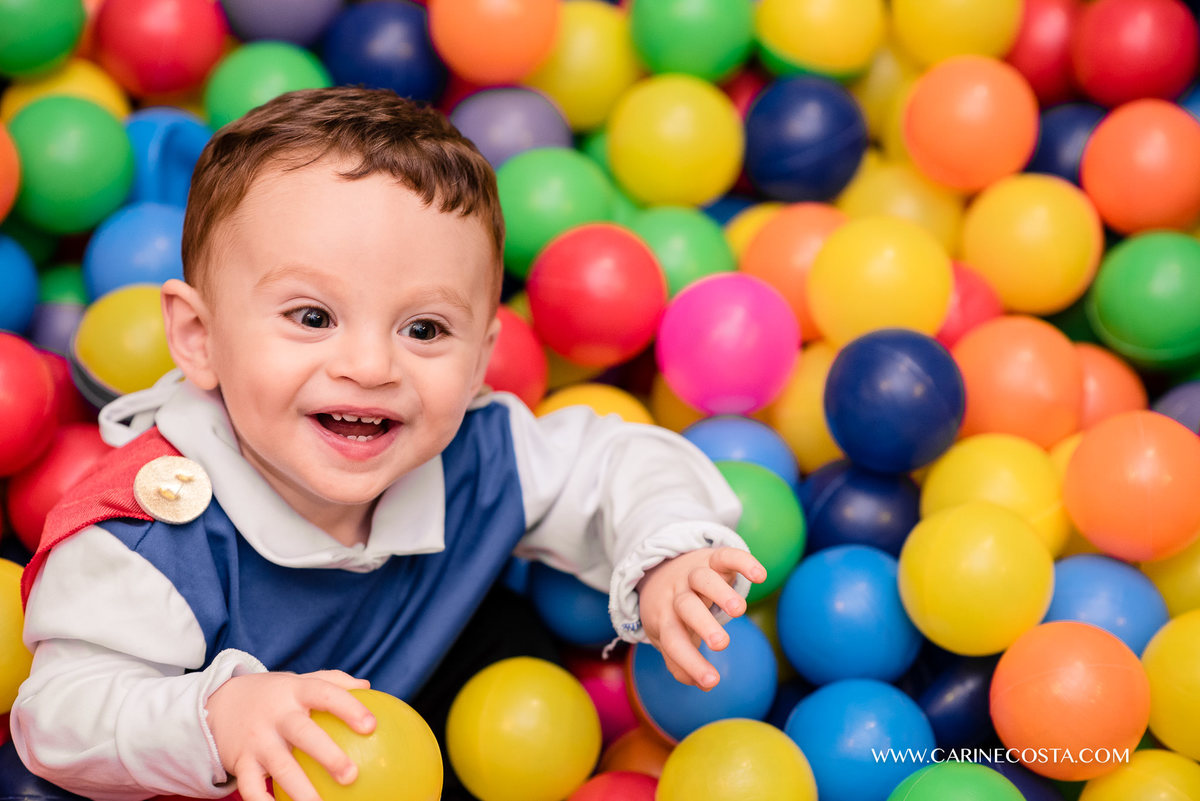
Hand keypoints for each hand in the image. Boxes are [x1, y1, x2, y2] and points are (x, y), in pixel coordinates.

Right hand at [205, 670, 375, 800]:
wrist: (219, 702)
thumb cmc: (275, 694)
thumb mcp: (299, 680)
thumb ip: (332, 680)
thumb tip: (367, 688)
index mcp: (295, 691)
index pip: (325, 693)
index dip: (348, 708)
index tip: (371, 725)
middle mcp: (276, 715)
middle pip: (304, 734)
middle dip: (327, 755)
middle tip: (351, 776)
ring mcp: (257, 739)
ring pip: (280, 767)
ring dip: (301, 790)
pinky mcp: (241, 761)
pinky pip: (251, 787)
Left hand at [636, 547, 765, 690]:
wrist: (661, 570)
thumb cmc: (672, 613)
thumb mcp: (671, 637)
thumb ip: (682, 662)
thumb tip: (706, 685)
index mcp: (666, 618)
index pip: (674, 641)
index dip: (690, 662)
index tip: (712, 682)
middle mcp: (678, 595)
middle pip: (685, 607)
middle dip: (702, 624)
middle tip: (721, 644)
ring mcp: (693, 574)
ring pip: (702, 578)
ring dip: (720, 593)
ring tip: (739, 611)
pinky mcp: (711, 558)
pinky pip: (724, 555)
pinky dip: (742, 561)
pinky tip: (760, 575)